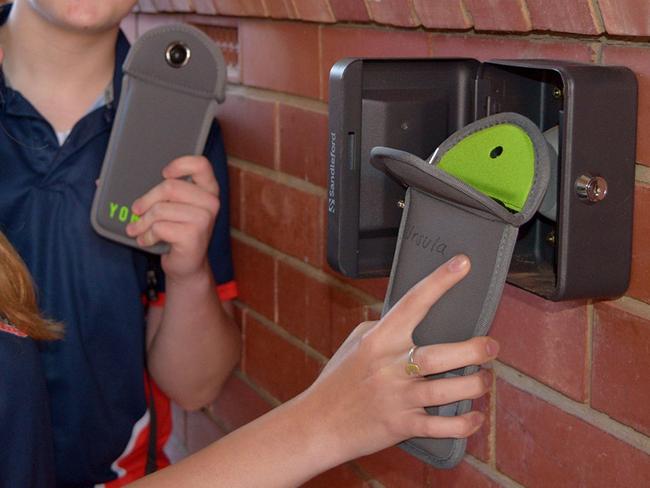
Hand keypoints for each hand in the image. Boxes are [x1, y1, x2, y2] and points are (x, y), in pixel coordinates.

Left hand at [126, 155, 219, 280]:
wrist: (187, 265)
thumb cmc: (176, 231)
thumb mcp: (170, 208)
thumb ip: (151, 191)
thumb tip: (101, 181)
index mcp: (208, 189)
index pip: (201, 164)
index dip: (180, 164)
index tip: (164, 173)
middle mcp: (210, 202)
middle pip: (170, 187)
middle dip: (146, 200)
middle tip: (135, 211)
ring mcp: (204, 219)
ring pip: (161, 209)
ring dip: (143, 222)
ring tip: (138, 229)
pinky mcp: (194, 235)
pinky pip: (160, 227)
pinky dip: (147, 235)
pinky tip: (147, 240)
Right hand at [300, 254, 497, 462]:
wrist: (318, 423)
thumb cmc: (337, 380)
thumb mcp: (354, 344)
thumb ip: (383, 328)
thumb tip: (410, 319)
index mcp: (379, 340)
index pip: (413, 303)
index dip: (439, 281)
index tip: (462, 263)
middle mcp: (390, 367)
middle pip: (440, 355)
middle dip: (474, 350)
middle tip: (492, 346)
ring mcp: (397, 398)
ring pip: (447, 391)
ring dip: (475, 385)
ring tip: (483, 379)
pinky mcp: (402, 426)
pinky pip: (442, 427)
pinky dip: (464, 423)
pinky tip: (474, 416)